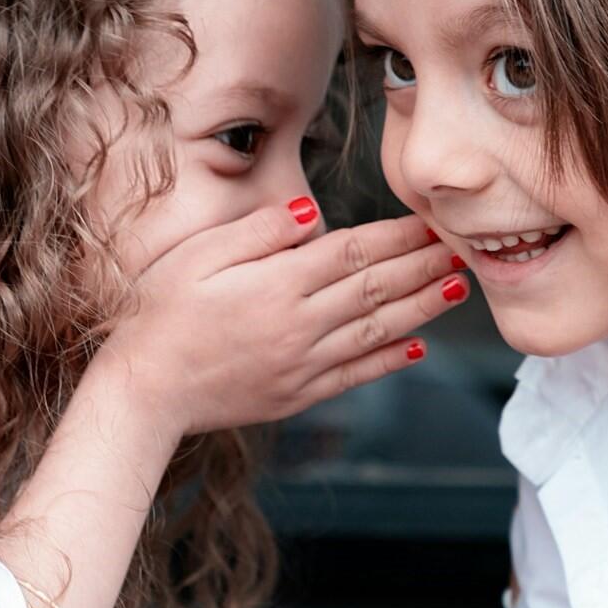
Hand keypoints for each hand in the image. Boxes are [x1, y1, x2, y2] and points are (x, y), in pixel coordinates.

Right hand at [90, 200, 466, 439]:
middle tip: (463, 248)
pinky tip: (416, 349)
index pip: (353, 252)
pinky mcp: (296, 395)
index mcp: (277, 284)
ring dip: (421, 310)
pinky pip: (355, 375)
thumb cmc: (159, 313)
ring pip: (376, 331)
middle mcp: (300, 325)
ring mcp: (302, 364)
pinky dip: (388, 361)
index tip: (431, 222)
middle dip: (423, 266)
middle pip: (375, 288)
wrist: (144, 391)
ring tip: (456, 290)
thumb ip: (259, 233)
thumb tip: (313, 213)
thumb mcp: (198, 255)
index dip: (397, 236)